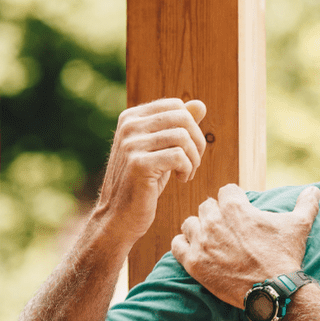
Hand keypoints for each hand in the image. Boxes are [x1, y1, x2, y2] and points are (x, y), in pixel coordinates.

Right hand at [93, 98, 208, 245]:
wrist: (119, 216)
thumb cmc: (143, 182)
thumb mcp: (161, 150)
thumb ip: (178, 126)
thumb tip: (200, 104)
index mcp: (131, 117)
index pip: (176, 105)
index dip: (192, 127)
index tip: (189, 149)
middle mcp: (129, 126)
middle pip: (182, 118)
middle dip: (197, 142)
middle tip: (193, 163)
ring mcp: (131, 144)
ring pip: (183, 137)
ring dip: (194, 159)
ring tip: (187, 173)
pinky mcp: (138, 164)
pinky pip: (179, 157)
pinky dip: (188, 169)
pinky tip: (182, 180)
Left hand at [172, 185, 319, 307]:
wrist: (273, 290)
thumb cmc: (285, 256)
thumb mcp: (299, 226)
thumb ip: (306, 204)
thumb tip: (315, 190)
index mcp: (236, 208)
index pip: (226, 191)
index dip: (234, 200)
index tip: (239, 210)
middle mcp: (214, 221)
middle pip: (206, 206)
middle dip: (216, 214)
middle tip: (227, 229)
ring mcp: (201, 242)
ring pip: (190, 224)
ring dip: (198, 229)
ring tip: (210, 240)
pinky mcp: (193, 263)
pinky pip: (177, 245)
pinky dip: (184, 246)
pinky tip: (195, 251)